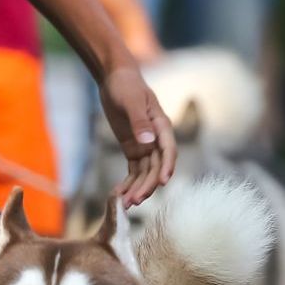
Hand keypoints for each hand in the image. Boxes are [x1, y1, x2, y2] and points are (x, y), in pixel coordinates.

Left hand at [98, 66, 176, 204]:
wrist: (115, 79)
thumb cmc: (125, 86)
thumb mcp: (130, 101)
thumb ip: (139, 122)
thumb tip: (149, 142)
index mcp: (162, 126)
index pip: (168, 150)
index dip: (167, 167)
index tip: (163, 183)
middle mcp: (157, 139)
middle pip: (156, 167)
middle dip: (147, 185)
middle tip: (134, 201)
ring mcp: (146, 146)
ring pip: (145, 173)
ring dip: (137, 189)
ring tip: (125, 205)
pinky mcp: (134, 149)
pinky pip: (134, 171)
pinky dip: (128, 183)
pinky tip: (120, 196)